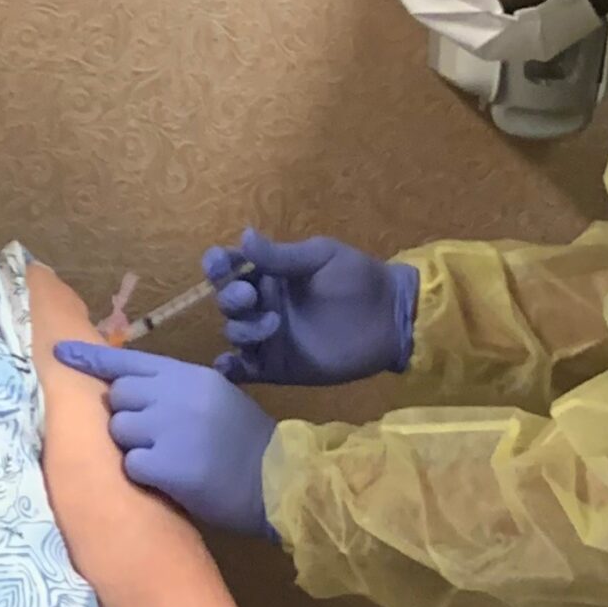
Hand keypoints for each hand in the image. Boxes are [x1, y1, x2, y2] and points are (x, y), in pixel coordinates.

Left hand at [48, 345, 276, 538]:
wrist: (279, 481)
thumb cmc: (244, 443)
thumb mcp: (214, 398)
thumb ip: (173, 389)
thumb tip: (123, 388)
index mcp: (189, 376)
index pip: (129, 361)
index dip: (91, 357)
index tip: (59, 352)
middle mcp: (177, 394)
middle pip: (117, 396)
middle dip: (127, 417)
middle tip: (158, 437)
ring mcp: (171, 428)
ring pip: (118, 430)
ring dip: (134, 447)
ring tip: (169, 458)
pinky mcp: (167, 465)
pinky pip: (129, 464)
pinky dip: (144, 475)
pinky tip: (171, 479)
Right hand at [207, 229, 417, 387]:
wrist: (390, 318)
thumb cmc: (359, 279)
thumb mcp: (321, 258)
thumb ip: (281, 255)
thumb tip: (242, 236)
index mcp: (269, 274)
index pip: (229, 267)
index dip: (217, 265)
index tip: (222, 264)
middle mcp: (262, 304)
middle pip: (226, 300)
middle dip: (230, 297)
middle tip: (252, 296)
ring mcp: (267, 337)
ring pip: (234, 332)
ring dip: (241, 327)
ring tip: (272, 325)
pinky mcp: (276, 367)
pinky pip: (243, 370)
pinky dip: (229, 369)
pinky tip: (228, 364)